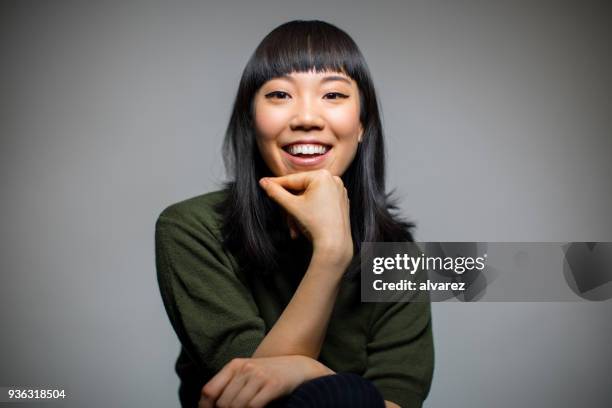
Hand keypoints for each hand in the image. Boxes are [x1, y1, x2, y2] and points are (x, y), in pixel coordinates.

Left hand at [199, 355, 327, 407]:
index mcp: (235, 365)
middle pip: (222, 402)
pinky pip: (253, 407)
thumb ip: (230, 386)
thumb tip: (209, 405)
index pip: (209, 391)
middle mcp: (245, 369)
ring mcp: (259, 376)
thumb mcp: (248, 374)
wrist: (299, 367)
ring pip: (236, 406)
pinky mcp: (273, 385)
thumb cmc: (271, 374)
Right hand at [259, 169, 352, 265]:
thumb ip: (275, 192)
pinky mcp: (341, 203)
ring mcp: (339, 191)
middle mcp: (333, 180)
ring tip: (295, 229)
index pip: (293, 180)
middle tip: (285, 220)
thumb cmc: (315, 224)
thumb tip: (264, 182)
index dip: (276, 183)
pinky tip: (305, 226)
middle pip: (301, 191)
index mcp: (322, 176)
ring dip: (299, 213)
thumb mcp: (291, 206)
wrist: (334, 246)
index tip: (263, 183)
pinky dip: (310, 213)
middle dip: (290, 208)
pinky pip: (320, 203)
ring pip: (309, 199)